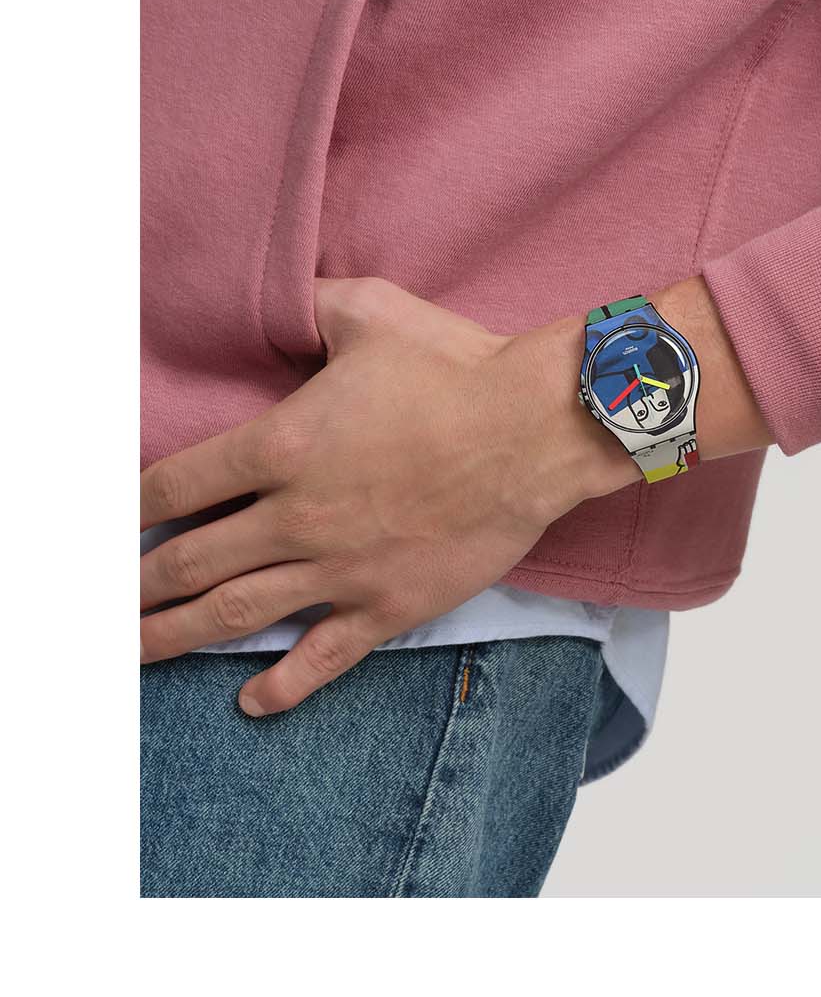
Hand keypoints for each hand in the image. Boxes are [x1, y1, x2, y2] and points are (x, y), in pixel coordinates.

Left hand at [140, 277, 631, 714]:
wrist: (537, 430)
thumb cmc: (458, 368)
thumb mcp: (373, 312)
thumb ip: (313, 306)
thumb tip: (284, 297)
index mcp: (282, 444)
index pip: (176, 485)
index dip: (130, 507)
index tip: (110, 524)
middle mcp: (295, 515)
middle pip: (187, 561)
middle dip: (136, 585)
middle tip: (107, 601)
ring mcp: (339, 568)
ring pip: (232, 614)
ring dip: (172, 635)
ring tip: (134, 650)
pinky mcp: (387, 605)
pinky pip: (321, 658)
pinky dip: (280, 684)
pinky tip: (251, 700)